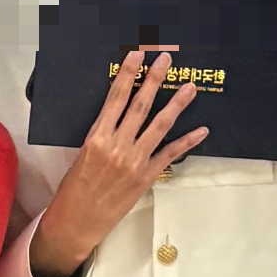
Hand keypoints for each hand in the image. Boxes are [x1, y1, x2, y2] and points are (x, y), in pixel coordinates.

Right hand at [31, 51, 207, 276]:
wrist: (77, 221)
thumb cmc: (74, 189)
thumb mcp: (81, 154)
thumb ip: (101, 135)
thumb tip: (117, 116)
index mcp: (96, 137)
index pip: (115, 98)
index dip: (128, 74)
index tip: (137, 55)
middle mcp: (117, 146)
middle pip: (140, 105)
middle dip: (154, 79)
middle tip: (166, 60)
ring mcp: (134, 161)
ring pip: (160, 125)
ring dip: (177, 104)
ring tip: (190, 88)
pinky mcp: (146, 177)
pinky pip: (171, 155)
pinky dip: (187, 142)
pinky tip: (201, 130)